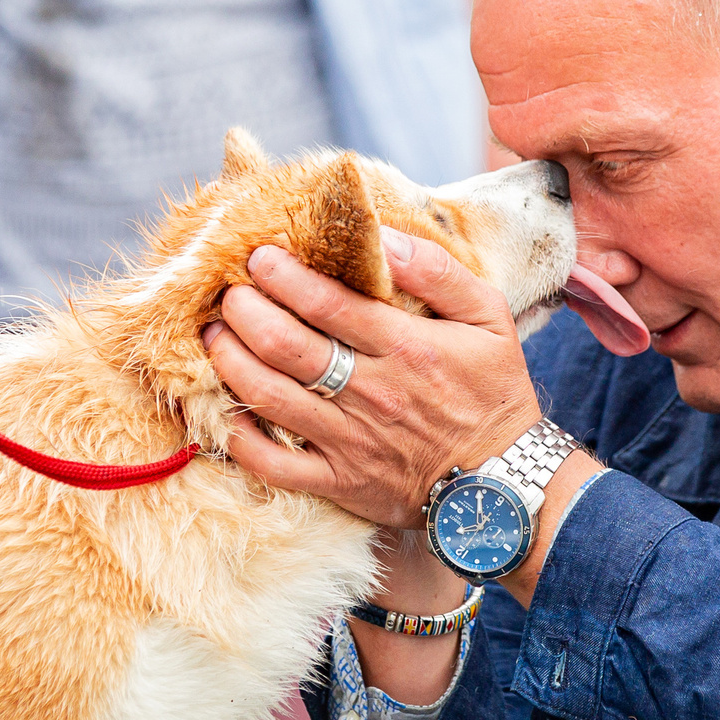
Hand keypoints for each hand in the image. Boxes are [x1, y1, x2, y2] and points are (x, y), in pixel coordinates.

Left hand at [203, 227, 539, 528]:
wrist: (505, 483)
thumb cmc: (494, 392)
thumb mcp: (490, 317)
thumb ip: (438, 271)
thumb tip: (382, 236)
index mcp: (406, 347)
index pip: (328, 303)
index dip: (283, 276)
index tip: (259, 256)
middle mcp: (371, 392)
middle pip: (285, 345)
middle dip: (244, 311)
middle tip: (227, 293)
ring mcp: (349, 441)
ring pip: (269, 397)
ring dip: (230, 361)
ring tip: (214, 336)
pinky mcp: (339, 483)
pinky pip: (273, 465)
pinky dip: (239, 438)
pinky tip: (224, 410)